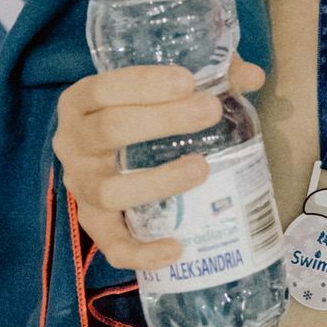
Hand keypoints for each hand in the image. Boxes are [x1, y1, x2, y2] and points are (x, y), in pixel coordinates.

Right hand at [53, 56, 265, 269]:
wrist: (107, 152)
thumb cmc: (139, 110)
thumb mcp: (161, 87)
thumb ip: (206, 75)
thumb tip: (254, 76)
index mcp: (81, 102)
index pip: (102, 89)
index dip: (143, 84)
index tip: (188, 82)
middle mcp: (72, 144)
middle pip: (107, 131)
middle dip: (162, 120)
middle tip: (210, 111)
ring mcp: (82, 187)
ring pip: (109, 191)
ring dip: (157, 181)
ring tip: (201, 168)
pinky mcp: (94, 223)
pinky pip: (112, 244)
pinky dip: (141, 251)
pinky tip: (176, 248)